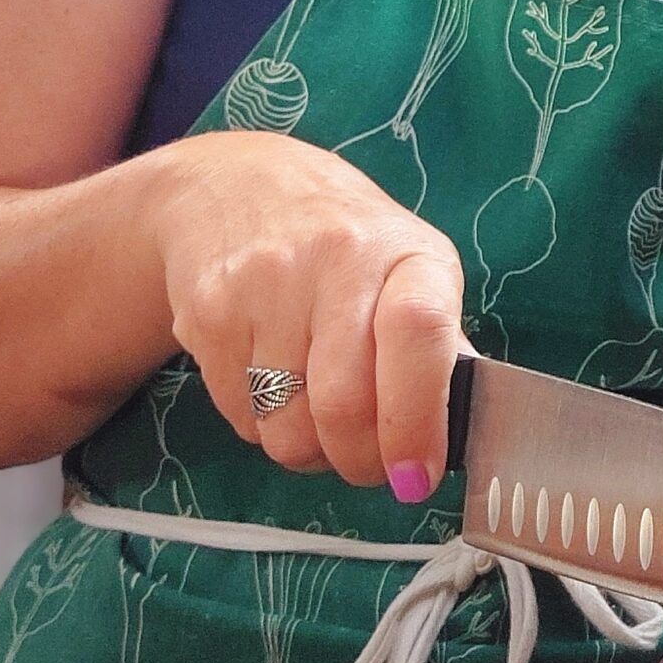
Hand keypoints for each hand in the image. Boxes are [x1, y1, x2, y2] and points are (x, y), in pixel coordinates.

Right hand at [151, 129, 466, 498]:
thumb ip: (438, 348)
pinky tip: (276, 384)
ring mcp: (262, 286)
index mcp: (403, 254)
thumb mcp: (412, 271)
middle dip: (361, 462)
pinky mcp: (206, 316)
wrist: (235, 188)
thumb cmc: (348, 247)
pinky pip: (242, 422)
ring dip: (311, 450)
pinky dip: (267, 428)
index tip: (416, 474)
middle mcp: (333, 260)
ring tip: (321, 414)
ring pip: (287, 430)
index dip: (417, 419)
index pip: (417, 333)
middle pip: (342, 405)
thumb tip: (456, 435)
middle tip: (372, 466)